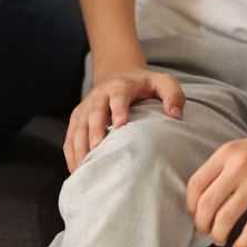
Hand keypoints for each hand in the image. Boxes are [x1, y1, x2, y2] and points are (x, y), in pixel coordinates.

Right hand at [63, 68, 184, 172]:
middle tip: (98, 151)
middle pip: (94, 113)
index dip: (118, 109)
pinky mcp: (77, 119)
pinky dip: (72, 154)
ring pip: (78, 127)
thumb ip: (173, 95)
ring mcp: (85, 108)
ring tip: (86, 168)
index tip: (120, 125)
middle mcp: (99, 96)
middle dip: (95, 132)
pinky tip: (78, 171)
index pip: (118, 96)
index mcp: (120, 86)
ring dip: (80, 147)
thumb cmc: (144, 85)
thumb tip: (175, 115)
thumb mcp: (163, 82)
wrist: (117, 74)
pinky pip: (70, 137)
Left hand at [185, 128, 246, 246]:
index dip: (190, 204)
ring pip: (225, 218)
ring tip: (219, 239)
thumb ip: (223, 167)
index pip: (196, 183)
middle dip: (201, 223)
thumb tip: (203, 196)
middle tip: (205, 231)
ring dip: (218, 234)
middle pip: (206, 204)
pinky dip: (242, 243)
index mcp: (227, 153)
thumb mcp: (243, 149)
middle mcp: (238, 168)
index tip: (193, 214)